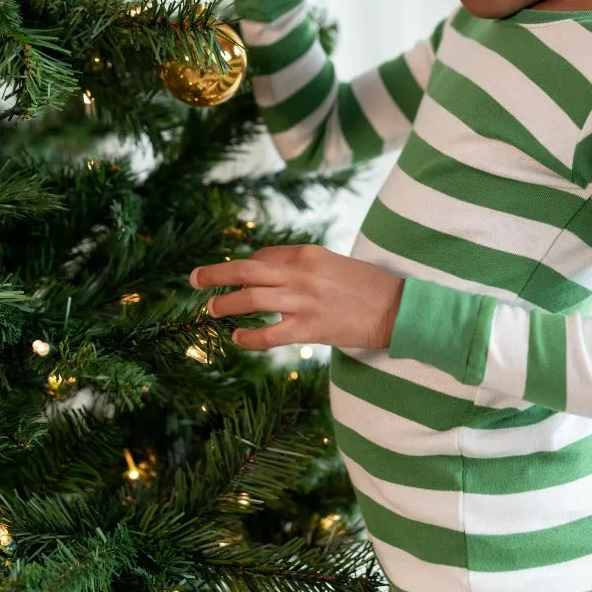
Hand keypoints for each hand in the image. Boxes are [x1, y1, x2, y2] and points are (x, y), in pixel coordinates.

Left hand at [189, 244, 404, 350]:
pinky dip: (248, 337)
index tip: (235, 275)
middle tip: (194, 279)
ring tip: (210, 309)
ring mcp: (303, 302)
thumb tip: (268, 269)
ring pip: (250, 299)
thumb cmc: (367, 287)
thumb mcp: (333, 264)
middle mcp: (300, 273)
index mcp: (308, 253)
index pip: (263, 254)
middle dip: (215, 274)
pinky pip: (268, 335)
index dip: (245, 265)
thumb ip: (302, 266)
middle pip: (246, 270)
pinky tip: (238, 337)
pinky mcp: (309, 329)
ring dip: (225, 303)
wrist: (397, 309)